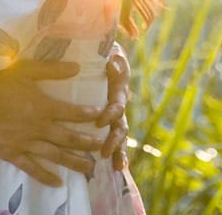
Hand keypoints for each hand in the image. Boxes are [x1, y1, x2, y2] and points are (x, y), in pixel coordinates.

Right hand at [0, 59, 117, 186]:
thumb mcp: (26, 70)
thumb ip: (52, 70)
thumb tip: (77, 68)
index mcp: (44, 107)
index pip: (74, 113)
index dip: (90, 115)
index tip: (103, 117)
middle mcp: (38, 128)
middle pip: (69, 138)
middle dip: (88, 143)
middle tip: (102, 146)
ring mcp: (25, 143)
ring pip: (55, 155)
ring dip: (73, 162)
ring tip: (89, 168)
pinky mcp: (11, 153)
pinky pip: (31, 168)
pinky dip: (45, 176)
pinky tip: (58, 182)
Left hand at [72, 41, 131, 171]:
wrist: (105, 54)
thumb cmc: (103, 53)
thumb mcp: (109, 52)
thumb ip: (113, 59)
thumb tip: (112, 65)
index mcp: (118, 88)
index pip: (117, 104)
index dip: (110, 114)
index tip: (100, 122)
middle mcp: (119, 103)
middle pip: (121, 125)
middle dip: (114, 140)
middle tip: (105, 151)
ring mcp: (115, 114)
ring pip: (120, 135)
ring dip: (118, 151)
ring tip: (116, 166)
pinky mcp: (108, 121)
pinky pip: (113, 139)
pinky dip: (117, 153)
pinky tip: (116, 169)